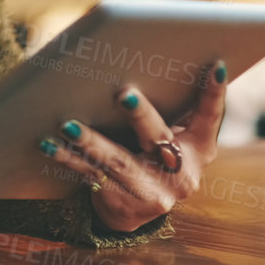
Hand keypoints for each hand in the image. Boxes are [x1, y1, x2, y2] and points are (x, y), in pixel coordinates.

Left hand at [37, 58, 228, 232]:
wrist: (133, 207)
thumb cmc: (151, 153)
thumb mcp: (173, 136)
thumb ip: (172, 109)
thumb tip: (150, 57)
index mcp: (199, 149)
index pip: (209, 116)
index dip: (214, 93)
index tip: (215, 65)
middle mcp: (181, 173)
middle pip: (158, 138)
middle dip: (140, 115)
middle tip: (123, 93)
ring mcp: (153, 192)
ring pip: (118, 160)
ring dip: (91, 141)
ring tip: (68, 125)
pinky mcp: (123, 202)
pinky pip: (91, 173)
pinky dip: (68, 157)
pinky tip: (49, 143)